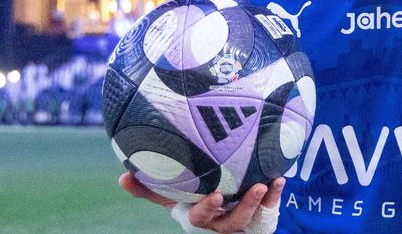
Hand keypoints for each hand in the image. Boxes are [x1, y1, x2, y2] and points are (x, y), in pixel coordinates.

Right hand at [119, 172, 285, 232]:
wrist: (222, 213)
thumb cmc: (193, 201)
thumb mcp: (172, 197)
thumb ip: (151, 189)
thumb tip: (122, 177)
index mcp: (198, 217)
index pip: (200, 218)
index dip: (207, 209)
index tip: (216, 195)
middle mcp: (220, 222)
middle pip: (230, 222)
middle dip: (242, 208)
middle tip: (252, 189)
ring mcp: (240, 220)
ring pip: (250, 217)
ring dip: (259, 201)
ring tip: (266, 183)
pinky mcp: (259, 214)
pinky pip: (269, 206)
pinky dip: (275, 193)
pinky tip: (279, 178)